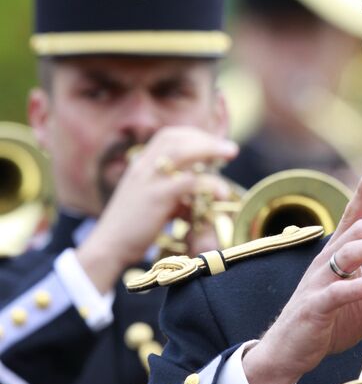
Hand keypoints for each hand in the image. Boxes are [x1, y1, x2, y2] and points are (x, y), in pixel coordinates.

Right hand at [77, 127, 237, 292]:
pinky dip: (209, 183)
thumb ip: (171, 193)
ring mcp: (148, 180)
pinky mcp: (156, 197)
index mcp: (140, 165)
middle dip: (205, 139)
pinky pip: (188, 182)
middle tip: (228, 149)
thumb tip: (196, 195)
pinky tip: (222, 192)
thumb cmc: (131, 230)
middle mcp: (143, 167)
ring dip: (210, 149)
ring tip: (231, 153)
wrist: (108, 247)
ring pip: (183, 152)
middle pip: (176, 138)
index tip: (211, 143)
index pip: (167, 136)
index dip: (192, 136)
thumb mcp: (150, 203)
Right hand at [243, 164, 361, 383]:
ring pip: (349, 253)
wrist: (289, 351)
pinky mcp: (314, 306)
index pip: (350, 218)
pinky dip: (359, 286)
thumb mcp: (361, 302)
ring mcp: (318, 282)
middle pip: (358, 231)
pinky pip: (337, 292)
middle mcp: (325, 263)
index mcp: (337, 258)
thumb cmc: (327, 324)